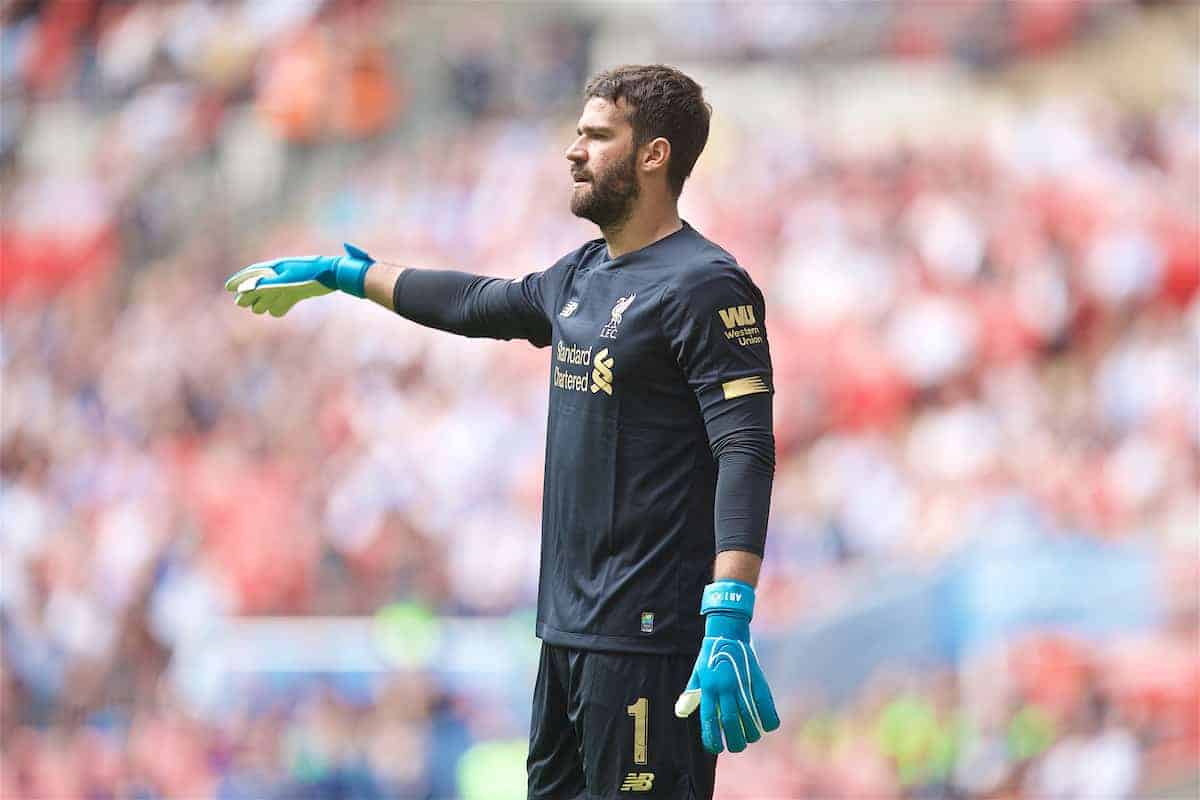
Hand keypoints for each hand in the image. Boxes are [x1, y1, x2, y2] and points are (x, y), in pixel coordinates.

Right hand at [225, 243, 373, 316]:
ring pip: (274, 293)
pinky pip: (287, 298)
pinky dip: (281, 305)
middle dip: (250, 294)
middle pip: (262, 284)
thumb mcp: (285, 282)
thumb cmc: (310, 276)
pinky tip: (277, 313)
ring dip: (265, 301)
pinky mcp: (301, 289)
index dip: (240, 280)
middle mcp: (282, 274)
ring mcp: (291, 281)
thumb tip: (246, 290)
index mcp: (276, 267)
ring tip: (256, 311)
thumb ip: (266, 286)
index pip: (253, 273)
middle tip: (239, 304)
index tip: (228, 287)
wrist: (335, 275)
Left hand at [674, 580, 779, 753]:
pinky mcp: (756, 678)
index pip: (709, 718)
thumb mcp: (698, 673)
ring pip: (748, 715)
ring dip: (751, 732)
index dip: (712, 737)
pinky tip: (768, 726)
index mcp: (708, 687)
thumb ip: (691, 694)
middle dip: (735, 740)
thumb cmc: (710, 655)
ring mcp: (741, 682)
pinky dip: (768, 716)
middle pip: (731, 721)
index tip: (716, 749)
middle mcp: (724, 686)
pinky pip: (765, 702)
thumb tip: (680, 712)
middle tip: (737, 747)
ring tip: (751, 737)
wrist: (728, 631)